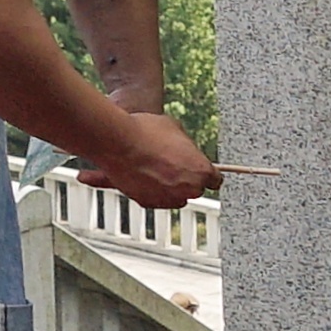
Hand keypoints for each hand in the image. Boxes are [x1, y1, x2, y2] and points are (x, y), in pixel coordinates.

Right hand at [83, 108, 218, 212]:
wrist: (116, 142)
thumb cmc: (145, 133)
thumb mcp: (174, 128)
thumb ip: (184, 144)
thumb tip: (180, 147)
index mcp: (201, 171)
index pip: (214, 179)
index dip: (206, 172)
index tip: (199, 168)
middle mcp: (187, 189)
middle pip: (194, 189)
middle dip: (185, 179)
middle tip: (171, 163)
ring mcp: (166, 198)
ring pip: (173, 197)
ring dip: (167, 186)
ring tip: (152, 168)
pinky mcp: (145, 202)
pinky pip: (152, 197)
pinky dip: (146, 189)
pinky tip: (138, 176)